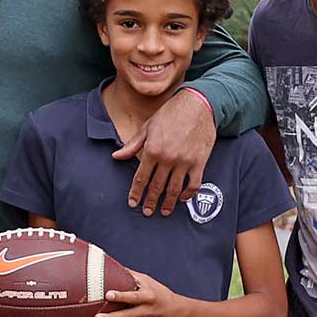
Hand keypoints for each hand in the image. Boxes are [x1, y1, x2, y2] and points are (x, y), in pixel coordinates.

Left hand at [85, 277, 186, 316]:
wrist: (178, 313)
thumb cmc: (160, 293)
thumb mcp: (148, 282)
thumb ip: (131, 276)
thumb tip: (112, 266)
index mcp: (148, 296)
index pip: (133, 296)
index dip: (121, 296)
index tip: (109, 294)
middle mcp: (144, 310)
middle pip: (126, 315)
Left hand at [113, 86, 215, 216]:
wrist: (198, 105)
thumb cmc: (171, 113)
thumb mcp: (148, 127)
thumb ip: (132, 145)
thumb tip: (117, 156)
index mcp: (152, 150)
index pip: (141, 178)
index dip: (136, 193)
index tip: (133, 202)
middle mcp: (167, 158)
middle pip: (156, 187)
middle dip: (150, 201)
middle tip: (147, 212)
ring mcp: (184, 162)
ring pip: (174, 189)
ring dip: (168, 203)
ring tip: (164, 211)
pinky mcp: (199, 162)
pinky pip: (194, 184)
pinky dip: (188, 194)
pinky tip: (183, 198)